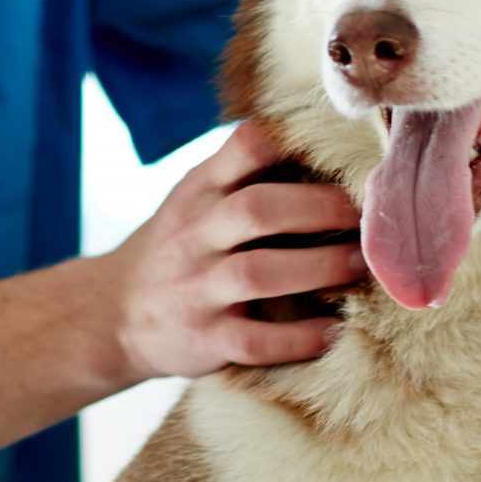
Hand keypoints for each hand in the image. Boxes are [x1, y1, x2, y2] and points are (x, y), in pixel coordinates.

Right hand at [98, 121, 364, 383]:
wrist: (114, 314)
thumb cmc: (179, 246)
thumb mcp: (195, 198)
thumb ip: (244, 173)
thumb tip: (328, 144)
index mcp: (199, 190)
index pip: (243, 147)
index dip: (293, 142)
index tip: (340, 149)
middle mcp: (194, 234)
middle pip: (258, 210)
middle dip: (320, 209)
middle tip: (366, 216)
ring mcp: (197, 288)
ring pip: (260, 273)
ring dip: (320, 268)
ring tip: (361, 266)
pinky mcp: (204, 339)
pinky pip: (258, 340)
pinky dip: (301, 337)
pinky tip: (335, 330)